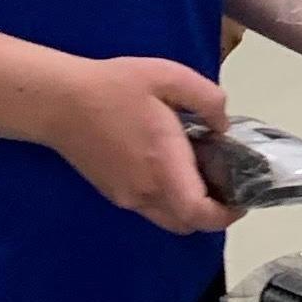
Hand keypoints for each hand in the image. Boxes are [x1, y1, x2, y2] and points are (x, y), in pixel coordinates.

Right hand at [48, 56, 238, 234]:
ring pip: (168, 218)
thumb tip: (222, 126)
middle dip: (213, 213)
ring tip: (200, 172)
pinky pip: (150, 207)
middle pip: (187, 224)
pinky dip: (169, 198)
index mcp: (163, 166)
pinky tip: (169, 165)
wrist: (59, 100)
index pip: (198, 213)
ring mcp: (126, 196)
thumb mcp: (171, 77)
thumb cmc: (115, 87)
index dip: (226, 215)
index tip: (241, 198)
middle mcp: (145, 191)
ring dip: (189, 206)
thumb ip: (208, 99)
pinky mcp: (113, 192)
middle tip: (226, 184)